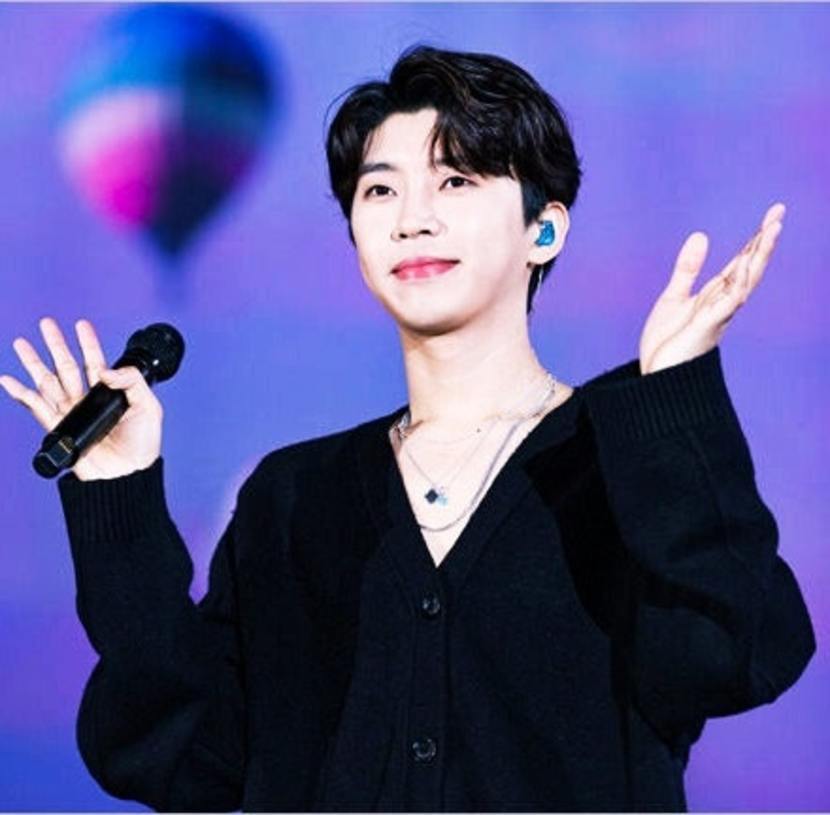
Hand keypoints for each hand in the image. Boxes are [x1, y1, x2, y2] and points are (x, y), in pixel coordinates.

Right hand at [0, 317, 162, 479]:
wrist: (127, 475)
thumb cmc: (142, 445)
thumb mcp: (148, 407)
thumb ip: (131, 382)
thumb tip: (105, 369)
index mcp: (110, 393)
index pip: (96, 361)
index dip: (88, 343)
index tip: (81, 324)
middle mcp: (88, 399)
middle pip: (67, 366)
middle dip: (56, 344)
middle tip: (46, 323)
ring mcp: (71, 412)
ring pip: (48, 381)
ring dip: (33, 362)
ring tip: (20, 343)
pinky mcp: (59, 428)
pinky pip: (35, 407)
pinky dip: (20, 394)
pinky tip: (8, 380)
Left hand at [638, 203, 784, 374]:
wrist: (657, 376)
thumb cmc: (668, 343)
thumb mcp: (674, 297)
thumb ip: (688, 269)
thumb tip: (701, 234)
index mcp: (715, 295)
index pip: (741, 261)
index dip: (756, 238)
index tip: (773, 214)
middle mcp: (723, 303)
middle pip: (750, 266)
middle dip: (764, 240)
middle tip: (779, 212)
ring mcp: (718, 315)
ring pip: (746, 281)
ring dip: (758, 256)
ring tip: (772, 229)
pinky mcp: (707, 327)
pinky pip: (728, 303)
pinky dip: (739, 285)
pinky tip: (747, 266)